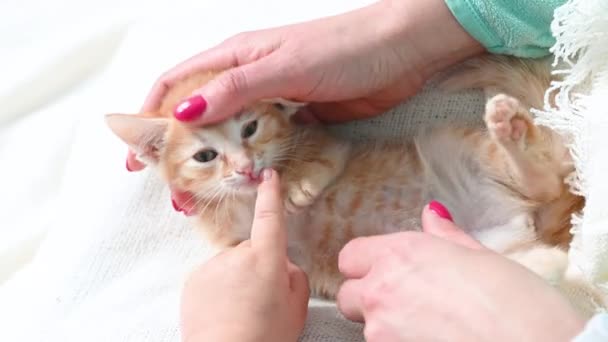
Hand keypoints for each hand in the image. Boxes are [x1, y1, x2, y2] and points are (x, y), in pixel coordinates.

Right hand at [127, 0, 482, 170]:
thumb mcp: (284, 65)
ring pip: (232, 137)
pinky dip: (252, 166)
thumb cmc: (344, 48)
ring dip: (215, 166)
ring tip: (205, 199)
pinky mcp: (297, 121)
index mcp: (235, 58)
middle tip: (177, 194)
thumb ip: (235, 88)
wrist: (400, 53)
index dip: (151, 119)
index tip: (135, 157)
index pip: (178, 86)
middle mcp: (248, 80)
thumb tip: (183, 111)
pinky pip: (265, 147)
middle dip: (182, 155)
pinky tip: (246, 185)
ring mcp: (273, 103)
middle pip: (201, 118)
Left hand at [180, 169, 309, 341]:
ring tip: (240, 312)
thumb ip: (294, 277)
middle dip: (258, 267)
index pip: (269, 217)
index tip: (268, 175)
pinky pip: (212, 277)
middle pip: (252, 252)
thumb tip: (282, 265)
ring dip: (236, 281)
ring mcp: (212, 266)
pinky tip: (223, 313)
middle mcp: (236, 255)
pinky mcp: (193, 280)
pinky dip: (218, 290)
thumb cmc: (264, 337)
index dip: (270, 194)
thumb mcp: (296, 308)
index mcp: (266, 259)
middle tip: (261, 300)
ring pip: (231, 266)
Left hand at [336, 202, 584, 341]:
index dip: (367, 265)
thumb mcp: (483, 258)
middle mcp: (382, 289)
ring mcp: (382, 330)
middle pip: (348, 294)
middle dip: (368, 298)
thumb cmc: (519, 305)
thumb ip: (445, 237)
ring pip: (366, 327)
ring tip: (432, 327)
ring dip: (386, 326)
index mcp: (402, 253)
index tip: (384, 271)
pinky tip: (436, 340)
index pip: (351, 255)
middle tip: (406, 303)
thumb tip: (433, 215)